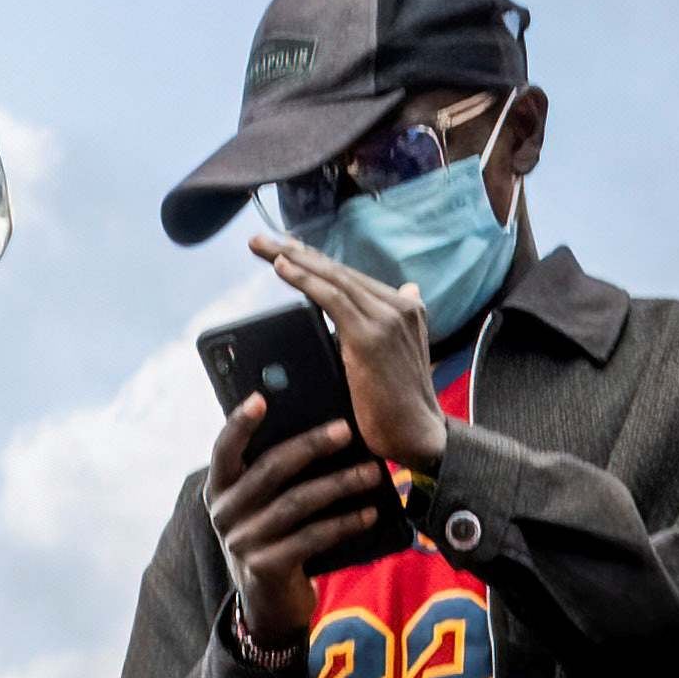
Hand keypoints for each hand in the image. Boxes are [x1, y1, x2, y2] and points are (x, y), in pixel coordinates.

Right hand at [203, 381, 403, 656]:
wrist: (268, 603)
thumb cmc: (273, 537)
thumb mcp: (261, 507)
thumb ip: (271, 475)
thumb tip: (321, 430)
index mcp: (219, 490)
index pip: (223, 450)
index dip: (239, 424)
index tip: (261, 397)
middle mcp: (224, 515)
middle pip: (270, 470)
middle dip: (312, 445)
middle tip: (347, 430)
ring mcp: (243, 543)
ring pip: (298, 502)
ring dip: (340, 484)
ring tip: (373, 472)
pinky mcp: (267, 568)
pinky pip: (312, 537)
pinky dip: (344, 523)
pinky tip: (369, 512)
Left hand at [246, 220, 448, 477]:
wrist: (417, 437)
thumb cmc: (398, 406)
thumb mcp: (394, 357)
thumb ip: (389, 326)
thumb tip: (404, 290)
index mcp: (404, 307)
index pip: (350, 276)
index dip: (315, 260)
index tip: (284, 248)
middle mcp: (399, 304)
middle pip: (338, 271)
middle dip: (296, 252)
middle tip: (260, 240)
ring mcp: (387, 317)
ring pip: (332, 278)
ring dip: (293, 260)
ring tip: (263, 248)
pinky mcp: (370, 335)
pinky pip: (331, 298)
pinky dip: (304, 280)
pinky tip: (282, 268)